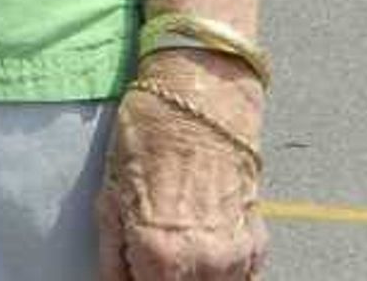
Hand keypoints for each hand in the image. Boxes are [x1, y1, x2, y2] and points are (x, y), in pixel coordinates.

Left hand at [97, 60, 265, 279]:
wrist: (201, 104)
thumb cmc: (147, 140)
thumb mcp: (110, 197)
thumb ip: (113, 254)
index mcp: (161, 254)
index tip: (127, 270)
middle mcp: (205, 264)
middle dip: (157, 278)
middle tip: (145, 261)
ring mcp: (236, 258)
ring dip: (189, 279)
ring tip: (170, 255)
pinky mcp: (256, 245)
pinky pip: (239, 280)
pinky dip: (218, 275)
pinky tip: (198, 253)